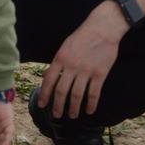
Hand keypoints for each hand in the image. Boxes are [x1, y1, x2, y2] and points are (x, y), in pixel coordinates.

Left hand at [38, 2, 124, 118]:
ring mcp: (86, 70)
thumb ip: (57, 63)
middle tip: (56, 115)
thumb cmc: (82, 37)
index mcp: (60, 58)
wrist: (102, 29)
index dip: (44, 94)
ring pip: (77, 95)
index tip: (42, 105)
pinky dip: (91, 104)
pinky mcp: (100, 73)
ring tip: (72, 116)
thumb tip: (46, 76)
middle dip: (58, 105)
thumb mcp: (65, 46)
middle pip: (62, 91)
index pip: (49, 80)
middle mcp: (71, 66)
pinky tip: (89, 111)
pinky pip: (94, 93)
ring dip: (74, 108)